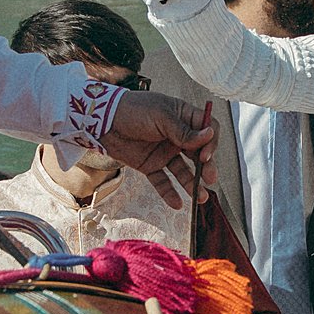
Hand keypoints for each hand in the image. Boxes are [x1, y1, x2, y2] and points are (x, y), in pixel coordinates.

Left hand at [99, 90, 217, 209]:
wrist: (102, 120)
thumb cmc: (133, 110)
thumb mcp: (161, 116)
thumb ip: (184, 131)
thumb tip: (209, 134)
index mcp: (182, 117)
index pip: (207, 129)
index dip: (211, 142)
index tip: (205, 154)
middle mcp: (176, 136)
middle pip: (198, 153)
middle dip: (206, 167)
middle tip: (210, 178)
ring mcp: (163, 152)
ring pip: (183, 171)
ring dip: (192, 183)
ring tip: (200, 197)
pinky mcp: (149, 165)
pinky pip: (162, 181)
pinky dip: (169, 193)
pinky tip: (177, 203)